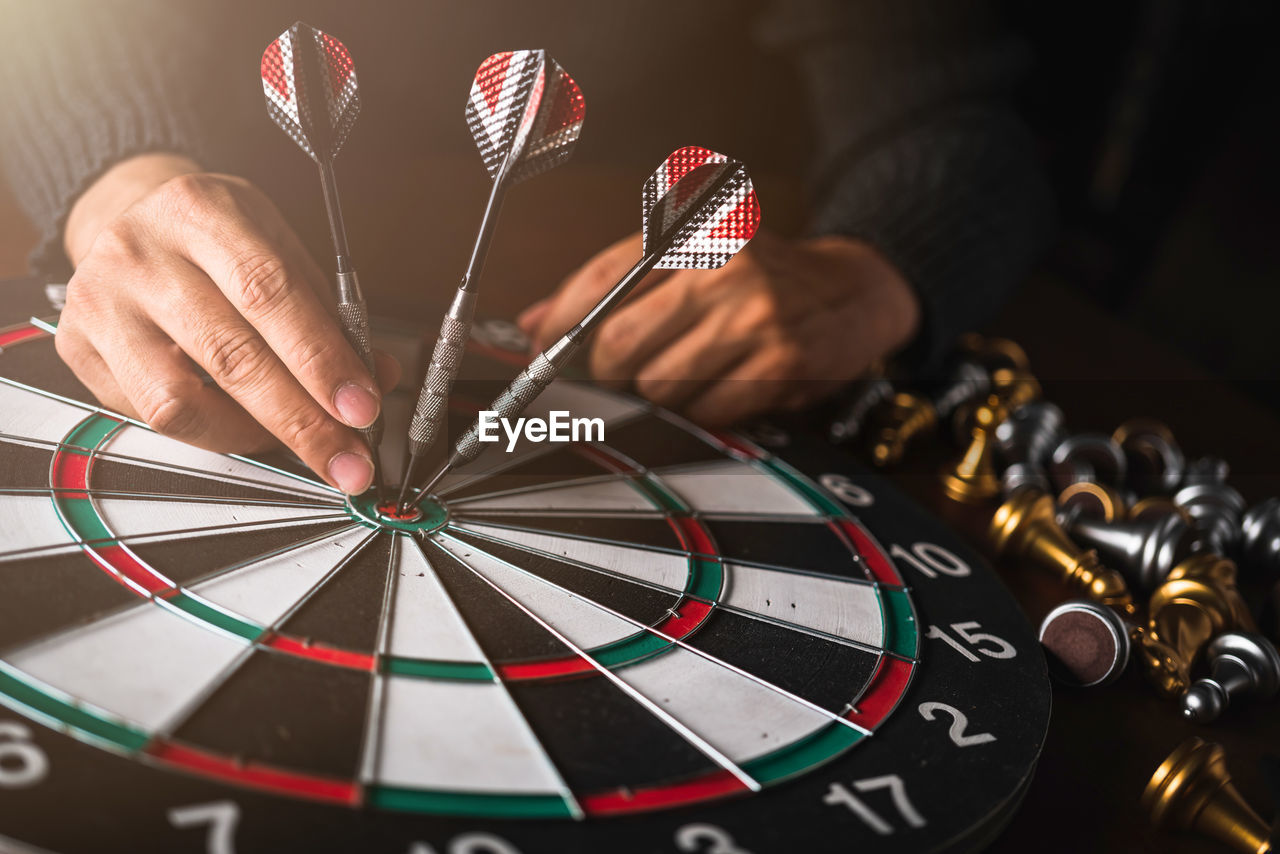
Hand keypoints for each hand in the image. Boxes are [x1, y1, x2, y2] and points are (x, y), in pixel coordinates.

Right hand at [58, 153, 399, 493]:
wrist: (132, 218)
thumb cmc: (217, 240)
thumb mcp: (279, 249)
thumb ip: (329, 313)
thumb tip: (376, 378)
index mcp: (200, 210)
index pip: (269, 292)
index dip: (320, 359)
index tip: (362, 407)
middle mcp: (139, 251)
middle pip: (229, 355)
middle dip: (301, 420)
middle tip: (348, 458)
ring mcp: (101, 301)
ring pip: (178, 400)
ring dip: (254, 438)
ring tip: (300, 446)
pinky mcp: (77, 346)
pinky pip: (151, 416)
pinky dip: (211, 434)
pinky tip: (247, 430)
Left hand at [518, 231, 918, 426]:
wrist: (853, 291)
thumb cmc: (757, 277)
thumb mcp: (687, 259)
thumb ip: (609, 285)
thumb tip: (531, 322)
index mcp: (692, 230)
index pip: (600, 280)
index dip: (560, 324)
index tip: (541, 348)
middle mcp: (723, 266)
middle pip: (619, 343)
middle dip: (609, 371)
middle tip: (622, 371)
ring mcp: (755, 315)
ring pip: (658, 386)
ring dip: (660, 393)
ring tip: (688, 371)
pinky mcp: (782, 363)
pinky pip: (707, 410)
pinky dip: (704, 410)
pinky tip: (723, 386)